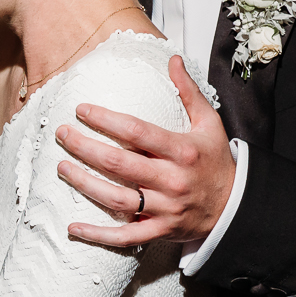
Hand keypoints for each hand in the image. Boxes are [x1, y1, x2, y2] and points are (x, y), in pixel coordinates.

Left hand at [55, 54, 235, 246]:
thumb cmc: (215, 161)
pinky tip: (73, 227)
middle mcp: (171, 180)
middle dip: (85, 148)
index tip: (81, 109)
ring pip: (116, 199)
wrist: (234, 206)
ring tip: (62, 168)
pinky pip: (124, 237)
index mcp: (182, 151)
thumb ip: (189, 92)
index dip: (106, 120)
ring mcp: (164, 208)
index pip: (136, 131)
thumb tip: (172, 59)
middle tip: (62, 134)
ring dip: (84, 184)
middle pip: (119, 164)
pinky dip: (98, 235)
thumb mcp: (210, 123)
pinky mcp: (159, 230)